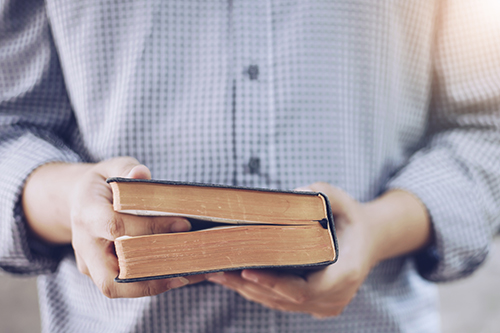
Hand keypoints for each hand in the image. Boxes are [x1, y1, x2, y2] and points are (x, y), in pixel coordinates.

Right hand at [23, 157, 205, 297]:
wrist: (78, 202)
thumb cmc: (102, 184)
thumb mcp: (111, 167)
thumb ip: (127, 168)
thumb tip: (141, 174)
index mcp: (86, 213)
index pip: (115, 226)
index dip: (150, 228)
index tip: (184, 224)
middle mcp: (84, 245)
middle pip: (109, 277)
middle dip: (150, 276)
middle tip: (188, 266)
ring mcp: (90, 264)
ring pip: (118, 288)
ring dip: (155, 285)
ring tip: (190, 274)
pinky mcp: (102, 274)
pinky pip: (126, 285)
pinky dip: (154, 282)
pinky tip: (184, 273)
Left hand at [207, 182, 430, 317]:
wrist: (369, 240)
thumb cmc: (352, 220)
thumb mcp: (345, 201)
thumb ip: (324, 193)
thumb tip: (295, 192)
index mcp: (346, 274)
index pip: (304, 288)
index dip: (274, 283)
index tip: (247, 271)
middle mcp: (335, 297)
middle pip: (285, 298)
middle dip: (251, 285)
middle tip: (219, 269)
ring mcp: (325, 305)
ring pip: (279, 303)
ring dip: (248, 290)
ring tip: (218, 272)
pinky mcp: (314, 305)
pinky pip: (281, 302)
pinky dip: (258, 291)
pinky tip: (234, 278)